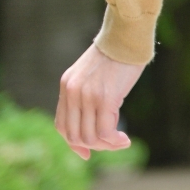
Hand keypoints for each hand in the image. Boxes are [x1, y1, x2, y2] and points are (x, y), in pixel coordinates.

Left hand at [55, 42, 144, 159]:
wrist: (127, 37)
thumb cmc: (116, 56)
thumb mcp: (91, 76)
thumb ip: (86, 96)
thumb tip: (94, 126)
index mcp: (66, 86)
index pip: (62, 126)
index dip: (74, 144)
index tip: (88, 153)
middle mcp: (72, 92)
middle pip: (74, 135)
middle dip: (94, 146)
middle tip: (112, 144)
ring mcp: (87, 95)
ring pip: (90, 137)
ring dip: (106, 145)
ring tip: (121, 141)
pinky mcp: (105, 98)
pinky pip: (105, 131)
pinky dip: (115, 141)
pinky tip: (125, 139)